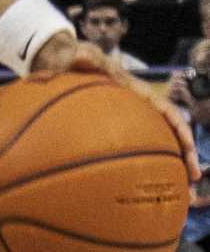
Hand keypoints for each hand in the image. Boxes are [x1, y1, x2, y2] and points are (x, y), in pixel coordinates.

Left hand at [31, 34, 200, 179]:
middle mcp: (139, 109)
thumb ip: (81, 59)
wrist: (60, 64)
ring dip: (168, 168)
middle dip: (184, 156)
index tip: (189, 148)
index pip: (167, 111)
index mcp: (137, 92)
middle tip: (192, 180)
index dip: (181, 130)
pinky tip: (133, 192)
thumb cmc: (72, 60)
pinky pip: (131, 152)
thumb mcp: (77, 57)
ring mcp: (129, 121)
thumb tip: (81, 57)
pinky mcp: (115, 132)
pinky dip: (138, 170)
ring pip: (155, 146)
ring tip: (179, 195)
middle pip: (169, 134)